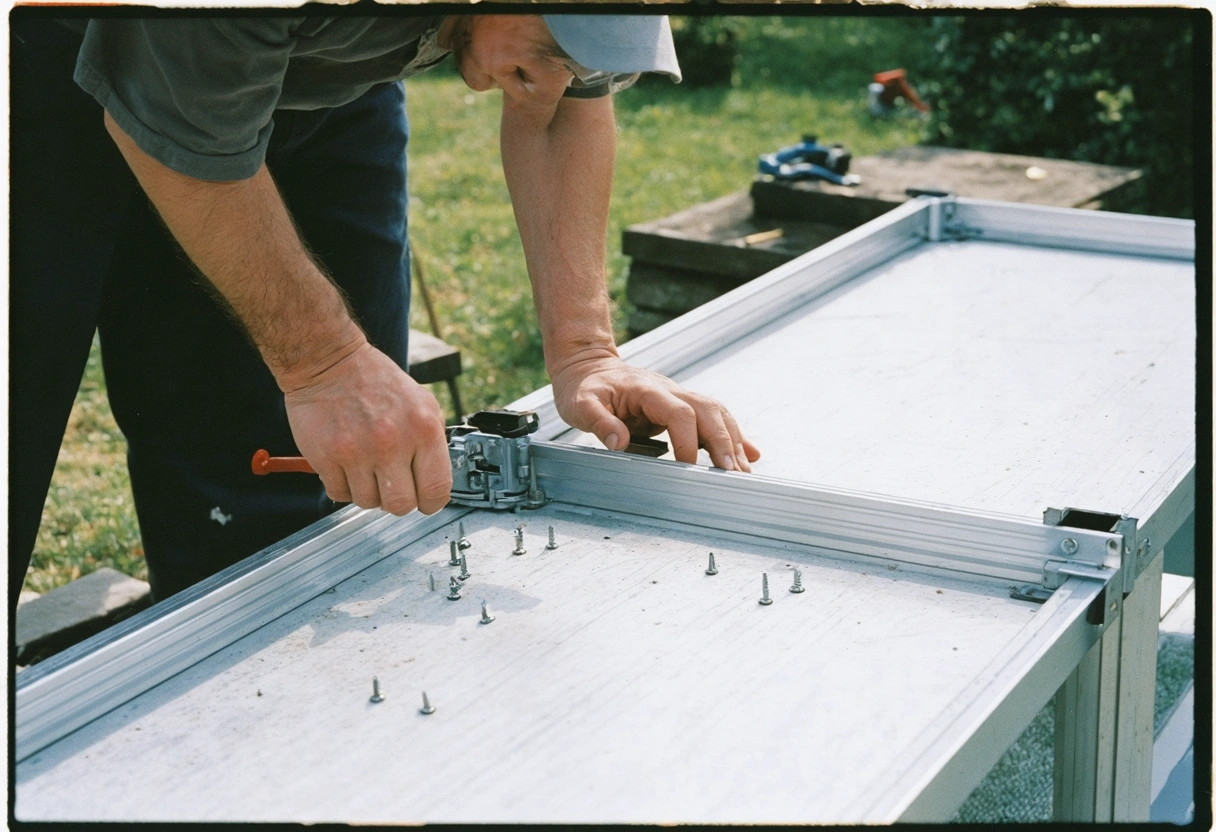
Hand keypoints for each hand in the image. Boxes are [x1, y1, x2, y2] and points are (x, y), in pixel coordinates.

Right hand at [282, 343, 451, 514]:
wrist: (329, 361)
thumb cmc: (375, 381)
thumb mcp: (422, 402)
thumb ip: (432, 441)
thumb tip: (435, 477)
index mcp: (423, 429)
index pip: (437, 489)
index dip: (431, 502)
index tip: (424, 500)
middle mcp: (392, 442)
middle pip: (401, 505)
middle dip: (397, 500)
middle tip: (391, 483)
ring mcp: (358, 452)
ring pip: (368, 503)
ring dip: (368, 490)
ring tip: (365, 464)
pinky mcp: (327, 457)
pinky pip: (340, 494)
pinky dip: (343, 485)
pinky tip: (346, 463)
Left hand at [551, 356, 760, 471]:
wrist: (588, 366)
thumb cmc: (583, 387)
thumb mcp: (581, 404)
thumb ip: (598, 421)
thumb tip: (618, 442)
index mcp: (647, 390)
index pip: (679, 413)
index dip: (688, 441)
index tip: (688, 469)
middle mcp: (669, 390)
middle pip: (708, 411)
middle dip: (723, 442)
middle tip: (732, 474)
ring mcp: (678, 396)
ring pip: (716, 413)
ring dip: (733, 440)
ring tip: (743, 471)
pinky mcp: (680, 406)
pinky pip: (713, 417)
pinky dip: (733, 435)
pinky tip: (748, 454)